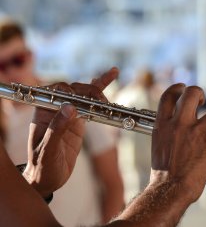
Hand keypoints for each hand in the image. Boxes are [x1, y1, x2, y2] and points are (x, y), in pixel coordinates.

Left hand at [23, 68, 118, 197]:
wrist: (49, 179)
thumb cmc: (43, 167)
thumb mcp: (48, 151)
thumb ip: (57, 128)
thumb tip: (70, 107)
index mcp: (43, 113)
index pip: (55, 92)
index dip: (68, 91)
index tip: (81, 99)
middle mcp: (56, 110)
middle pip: (73, 90)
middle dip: (89, 91)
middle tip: (103, 101)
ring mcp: (69, 114)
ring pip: (84, 93)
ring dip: (98, 87)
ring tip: (113, 75)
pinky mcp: (80, 121)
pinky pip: (91, 104)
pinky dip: (100, 91)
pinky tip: (111, 75)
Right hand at [150, 84, 205, 202]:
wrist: (170, 189)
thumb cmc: (163, 175)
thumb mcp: (158, 147)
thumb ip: (166, 133)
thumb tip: (173, 130)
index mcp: (162, 125)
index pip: (168, 96)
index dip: (177, 88)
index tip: (182, 89)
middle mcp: (177, 123)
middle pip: (190, 93)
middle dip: (198, 93)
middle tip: (202, 101)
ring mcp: (194, 130)